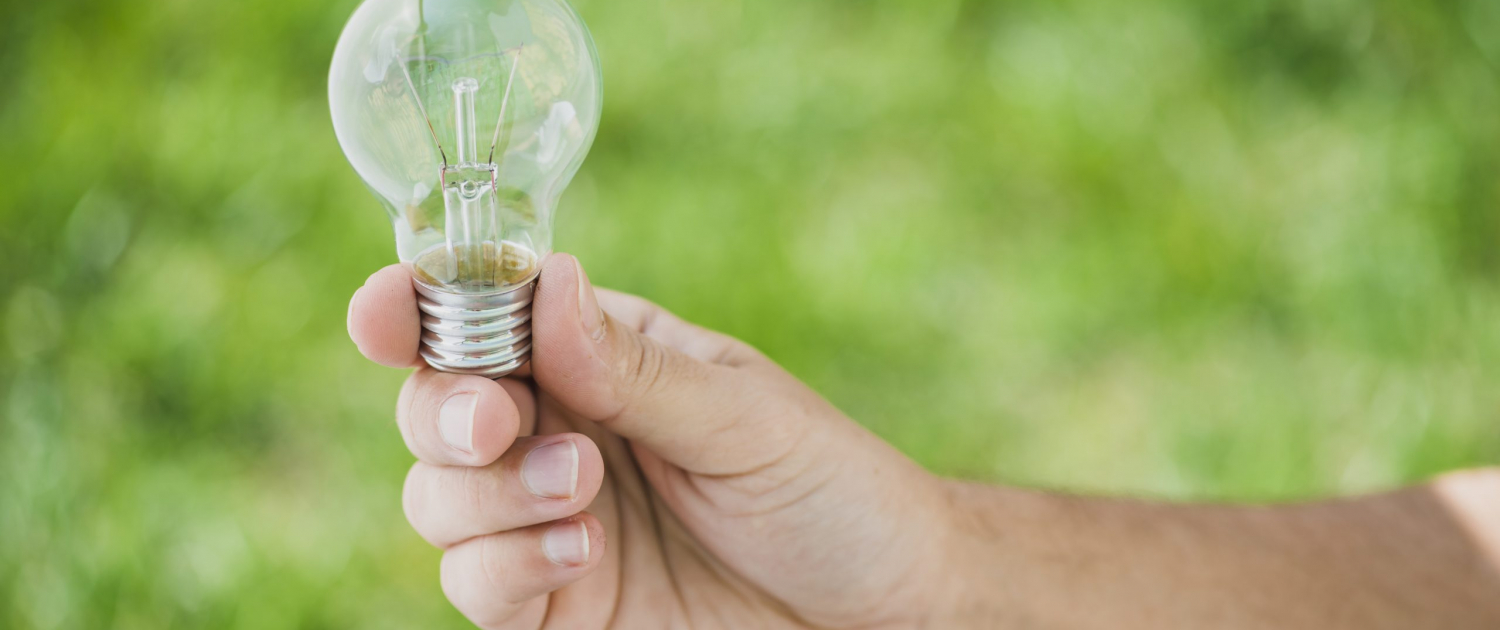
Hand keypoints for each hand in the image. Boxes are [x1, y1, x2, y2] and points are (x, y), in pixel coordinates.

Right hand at [347, 253, 955, 628]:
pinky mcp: (555, 602)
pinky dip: (506, 567)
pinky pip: (476, 584)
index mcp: (599, 355)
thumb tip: (542, 281)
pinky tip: (583, 555)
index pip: (483, 318)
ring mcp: (548, 519)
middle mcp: (559, 430)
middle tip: (502, 424)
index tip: (384, 315)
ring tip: (585, 495)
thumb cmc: (829, 490)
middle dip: (447, 412)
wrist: (880, 609)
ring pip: (436, 500)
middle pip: (434, 407)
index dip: (416, 308)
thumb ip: (631, 367)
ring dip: (488, 495)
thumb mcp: (741, 416)